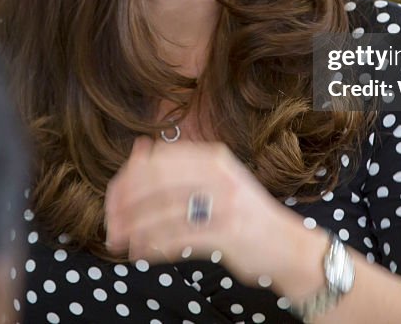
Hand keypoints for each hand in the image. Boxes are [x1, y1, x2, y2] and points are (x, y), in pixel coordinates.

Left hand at [105, 138, 325, 293]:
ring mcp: (224, 203)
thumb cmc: (245, 214)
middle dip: (124, 205)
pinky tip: (142, 253)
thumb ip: (178, 166)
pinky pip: (177, 238)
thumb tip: (139, 147)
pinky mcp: (227, 233)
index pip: (157, 160)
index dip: (127, 179)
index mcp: (213, 157)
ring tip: (119, 242)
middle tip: (110, 224)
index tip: (112, 199)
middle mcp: (218, 174)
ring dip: (134, 229)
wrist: (290, 247)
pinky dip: (153, 246)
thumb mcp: (216, 179)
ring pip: (162, 212)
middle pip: (155, 182)